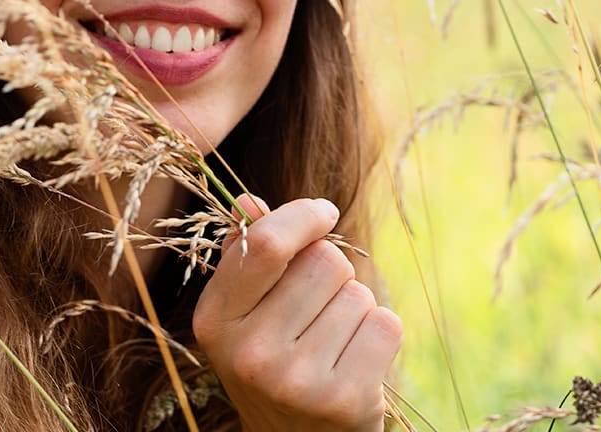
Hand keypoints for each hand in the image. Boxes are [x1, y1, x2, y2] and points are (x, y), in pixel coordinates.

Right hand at [192, 194, 401, 431]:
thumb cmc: (276, 359)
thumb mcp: (246, 313)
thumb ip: (247, 255)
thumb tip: (248, 201)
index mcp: (216, 320)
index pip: (266, 243)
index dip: (304, 216)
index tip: (323, 213)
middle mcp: (249, 353)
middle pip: (324, 261)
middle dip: (333, 273)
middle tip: (317, 312)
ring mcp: (295, 381)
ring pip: (358, 293)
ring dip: (355, 307)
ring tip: (333, 341)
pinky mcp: (343, 400)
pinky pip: (385, 324)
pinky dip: (379, 334)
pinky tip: (355, 360)